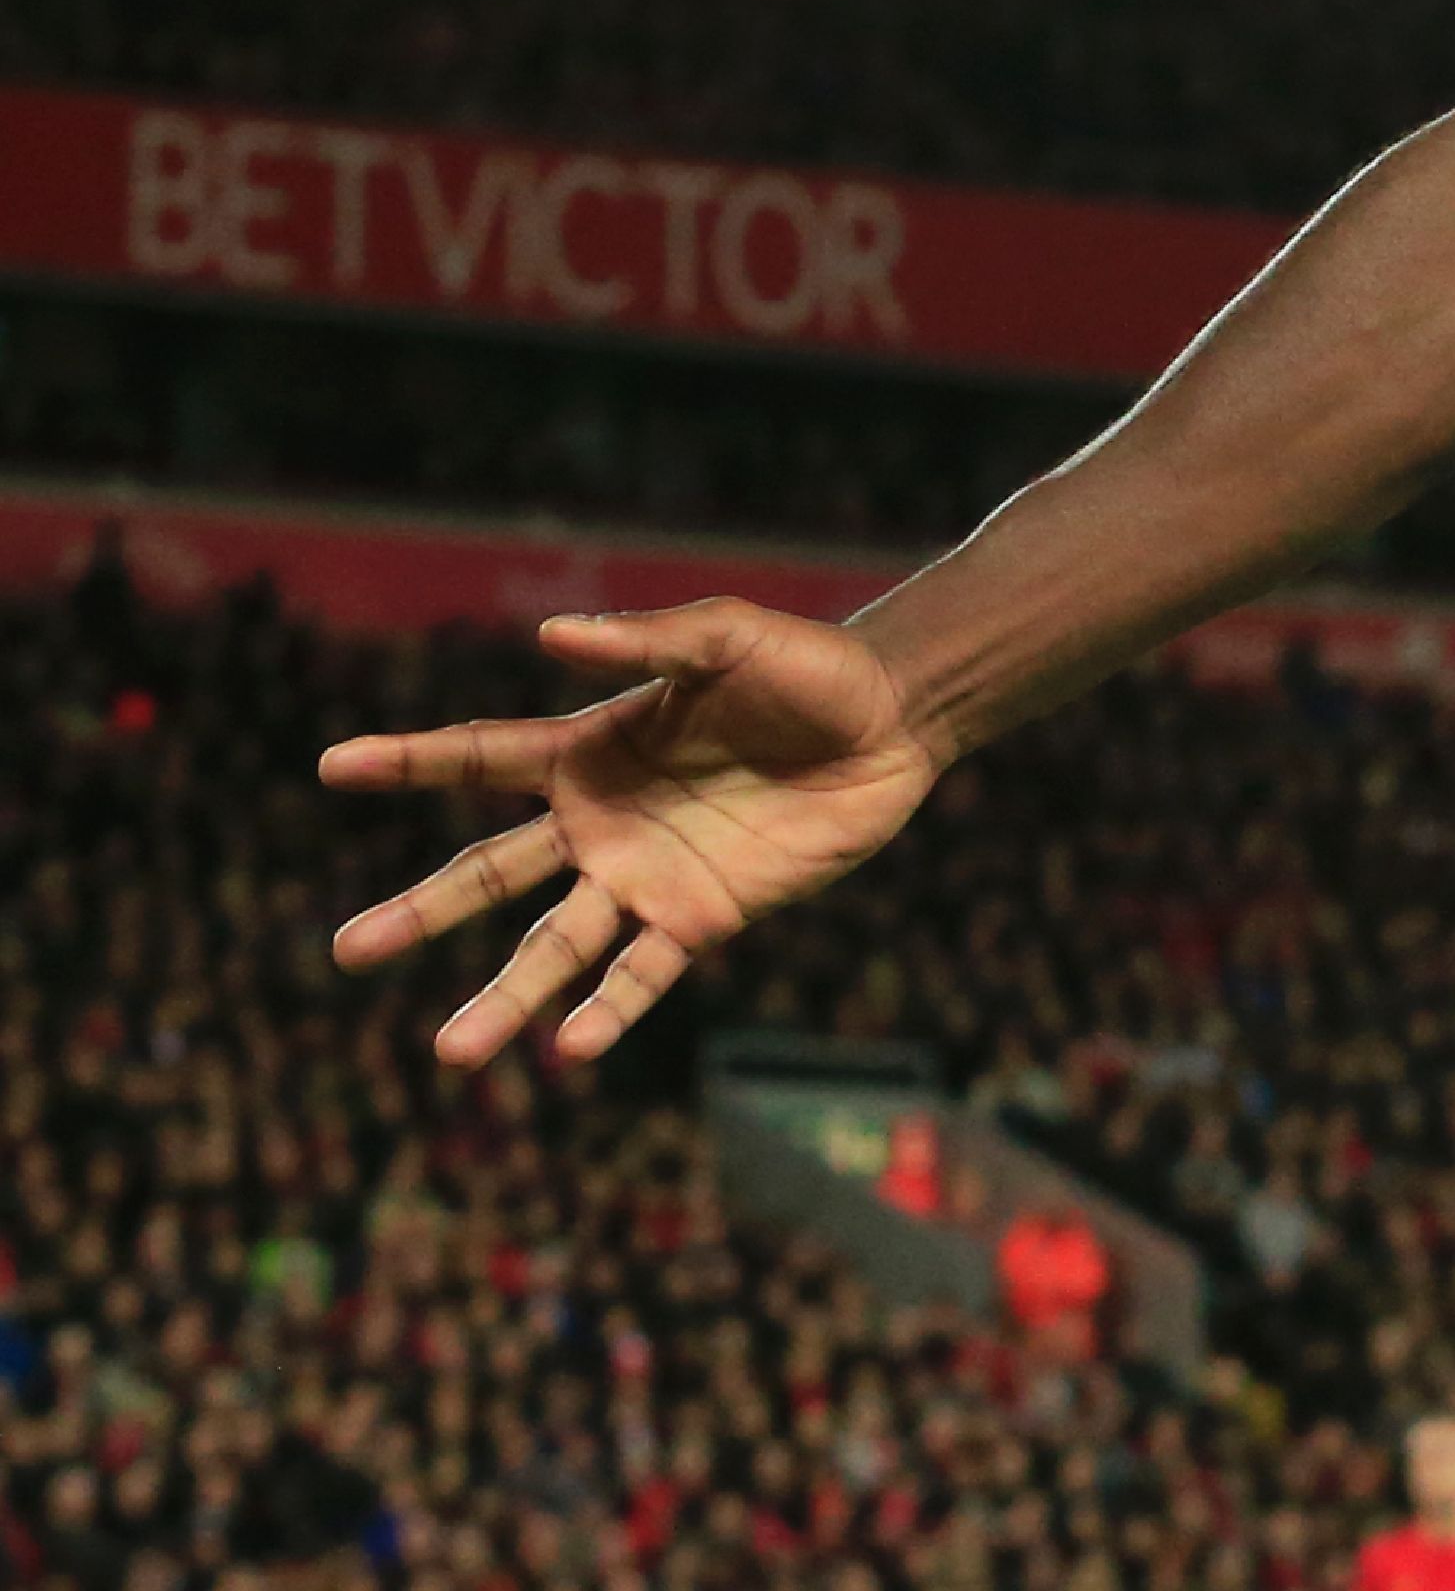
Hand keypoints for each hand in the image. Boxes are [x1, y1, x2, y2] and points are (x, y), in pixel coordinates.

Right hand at [322, 600, 945, 1068]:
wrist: (893, 722)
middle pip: (489, 873)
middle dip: (419, 911)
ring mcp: (645, 877)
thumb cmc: (808, 667)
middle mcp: (600, 823)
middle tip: (346, 949)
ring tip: (450, 1053)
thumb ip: (645, 641)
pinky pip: (643, 973)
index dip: (408, 759)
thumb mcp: (727, 636)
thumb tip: (548, 633)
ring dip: (506, 999)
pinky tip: (570, 1046)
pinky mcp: (703, 917)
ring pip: (554, 947)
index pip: (480, 756)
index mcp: (591, 750)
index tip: (330, 764)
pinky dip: (607, 1011)